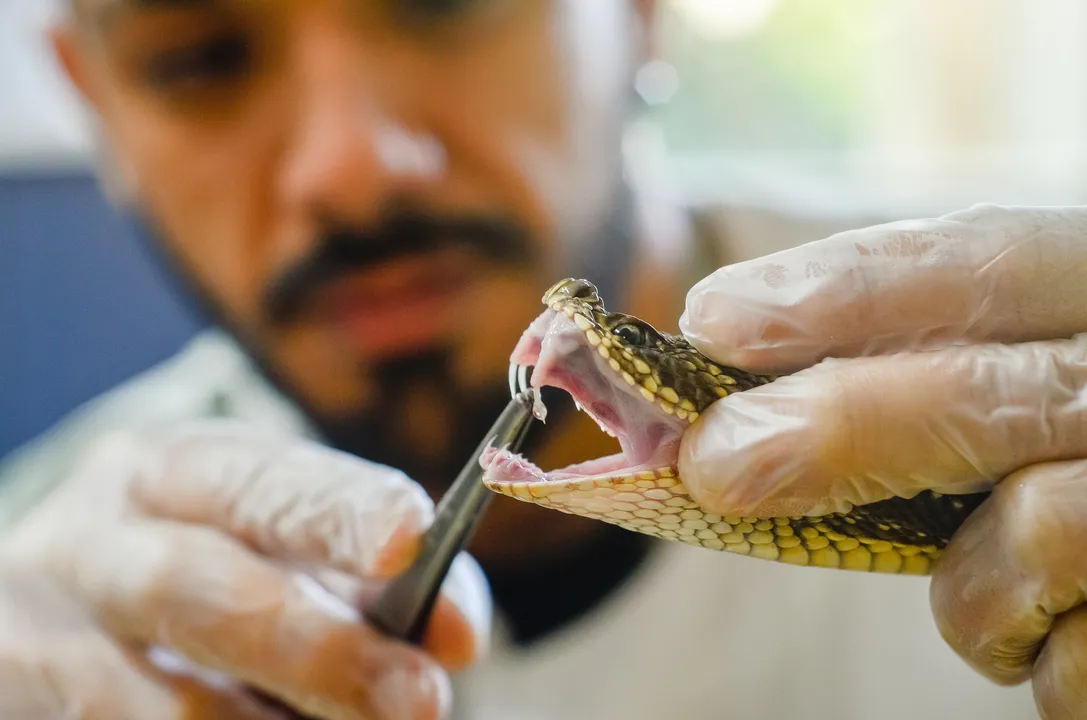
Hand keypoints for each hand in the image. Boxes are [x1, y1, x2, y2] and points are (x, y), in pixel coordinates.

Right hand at [0, 421, 490, 718]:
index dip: (335, 509)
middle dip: (319, 647)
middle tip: (422, 696)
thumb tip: (457, 631)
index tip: (414, 538)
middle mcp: (91, 546)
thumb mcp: (270, 539)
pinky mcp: (32, 716)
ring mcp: (43, 643)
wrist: (60, 611)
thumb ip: (369, 569)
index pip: (253, 481)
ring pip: (167, 705)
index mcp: (161, 472)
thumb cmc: (207, 562)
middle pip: (196, 589)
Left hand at [675, 204, 1086, 716]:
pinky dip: (1028, 655)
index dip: (845, 291)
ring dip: (970, 585)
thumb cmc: (1063, 456)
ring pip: (1036, 531)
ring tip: (987, 584)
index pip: (988, 264)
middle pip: (995, 394)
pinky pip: (1068, 658)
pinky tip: (1057, 631)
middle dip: (840, 424)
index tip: (714, 320)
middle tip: (714, 462)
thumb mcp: (1018, 382)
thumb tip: (724, 399)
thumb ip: (907, 369)